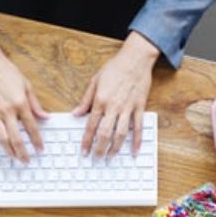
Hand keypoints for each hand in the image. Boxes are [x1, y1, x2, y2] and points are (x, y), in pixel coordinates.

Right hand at [0, 40, 45, 161]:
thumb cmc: (5, 71)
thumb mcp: (26, 84)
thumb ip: (36, 104)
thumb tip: (45, 117)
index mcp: (20, 103)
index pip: (31, 127)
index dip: (37, 141)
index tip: (40, 149)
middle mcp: (7, 110)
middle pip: (16, 138)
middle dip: (23, 152)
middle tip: (27, 160)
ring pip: (1, 138)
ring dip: (8, 151)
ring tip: (14, 157)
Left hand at [74, 32, 157, 157]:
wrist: (136, 58)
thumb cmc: (115, 67)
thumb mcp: (95, 81)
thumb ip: (85, 100)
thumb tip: (75, 114)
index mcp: (101, 100)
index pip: (91, 126)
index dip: (86, 141)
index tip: (84, 151)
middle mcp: (114, 106)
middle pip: (105, 133)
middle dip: (99, 148)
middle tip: (96, 159)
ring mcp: (128, 108)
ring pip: (121, 133)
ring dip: (115, 148)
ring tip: (110, 157)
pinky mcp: (140, 107)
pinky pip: (138, 127)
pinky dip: (137, 140)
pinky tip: (134, 151)